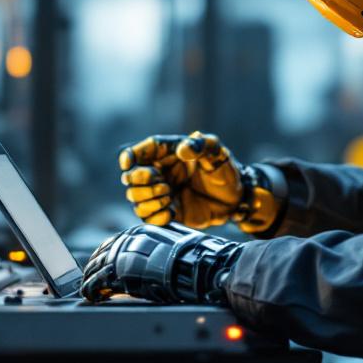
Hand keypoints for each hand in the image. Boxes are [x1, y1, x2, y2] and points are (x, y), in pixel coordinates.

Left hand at [80, 223, 240, 303]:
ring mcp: (121, 256)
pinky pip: (97, 282)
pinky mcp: (118, 273)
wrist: (191, 265)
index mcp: (138, 232)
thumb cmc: (189, 255)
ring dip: (90, 279)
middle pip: (102, 254)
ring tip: (87, 289)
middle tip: (89, 276)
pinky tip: (91, 295)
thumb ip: (161, 241)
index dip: (105, 255)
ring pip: (96, 267)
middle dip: (94, 267)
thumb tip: (160, 246)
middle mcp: (127, 240)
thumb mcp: (173, 239)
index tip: (100, 263)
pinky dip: (91, 289)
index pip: (114, 242)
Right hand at [118, 131, 281, 232]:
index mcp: (167, 153)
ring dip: (148, 200)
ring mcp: (160, 193)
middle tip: (164, 185)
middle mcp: (159, 172)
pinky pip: (147, 217)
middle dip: (142, 182)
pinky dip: (155, 216)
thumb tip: (183, 150)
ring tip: (169, 198)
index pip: (139, 151)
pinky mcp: (165, 212)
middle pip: (131, 177)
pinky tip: (172, 213)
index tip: (128, 164)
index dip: (129, 156)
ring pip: (135, 198)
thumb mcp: (217, 152)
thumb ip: (202, 145)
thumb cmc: (224, 170)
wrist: (234, 199)